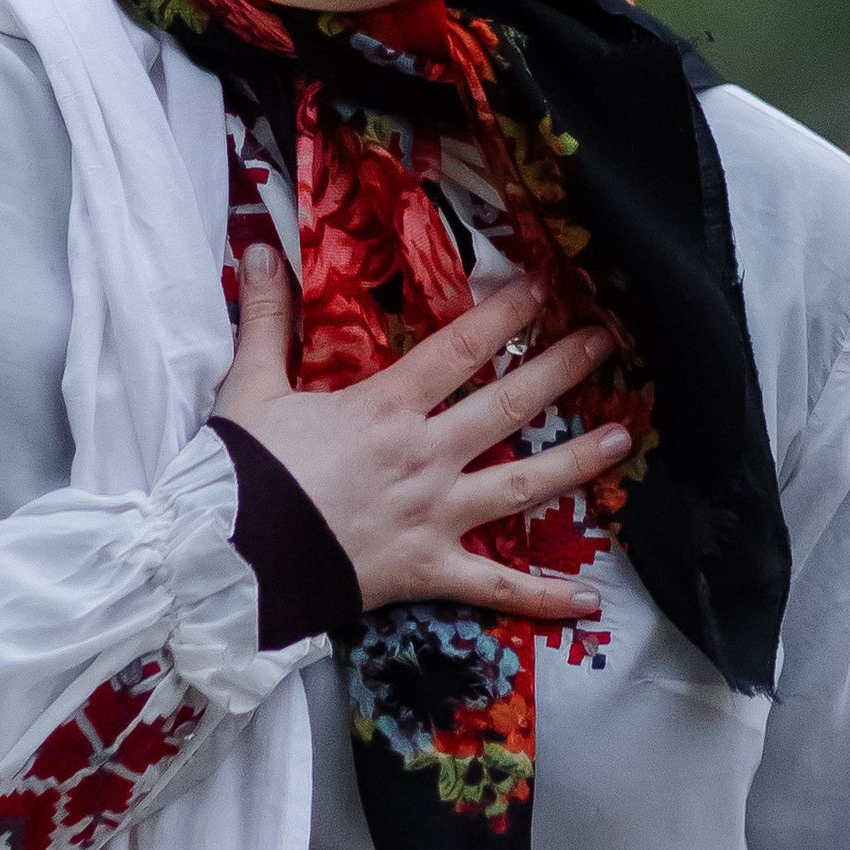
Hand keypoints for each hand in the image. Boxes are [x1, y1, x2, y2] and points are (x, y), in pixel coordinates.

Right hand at [214, 246, 625, 620]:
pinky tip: (589, 600)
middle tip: (605, 343)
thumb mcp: (249, 389)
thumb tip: (260, 250)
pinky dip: (543, 597)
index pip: (459, 349)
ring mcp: (434, 516)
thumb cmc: (240, 475)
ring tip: (622, 438)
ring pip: (519, 485)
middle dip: (560, 369)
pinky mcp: (429, 570)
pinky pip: (495, 586)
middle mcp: (424, 456)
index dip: (504, 314)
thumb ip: (266, 319)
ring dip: (575, 461)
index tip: (543, 287)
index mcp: (385, 409)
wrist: (227, 561)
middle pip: (506, 406)